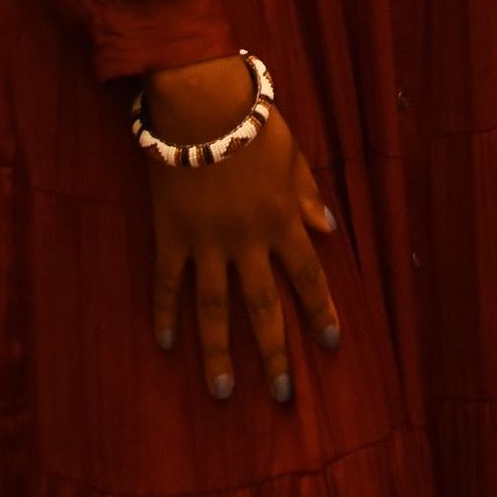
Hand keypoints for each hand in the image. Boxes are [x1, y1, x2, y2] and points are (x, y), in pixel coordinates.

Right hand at [144, 55, 340, 402]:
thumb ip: (307, 193)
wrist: (200, 101)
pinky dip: (165, 312)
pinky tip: (166, 343)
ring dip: (218, 352)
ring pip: (213, 308)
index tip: (331, 343)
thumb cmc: (252, 119)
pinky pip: (166, 282)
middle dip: (274, 352)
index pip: (308, 275)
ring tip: (224, 391)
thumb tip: (329, 229)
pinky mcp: (171, 234)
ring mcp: (206, 241)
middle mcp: (246, 239)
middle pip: (262, 306)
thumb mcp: (292, 153)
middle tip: (282, 395)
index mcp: (281, 218)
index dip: (321, 310)